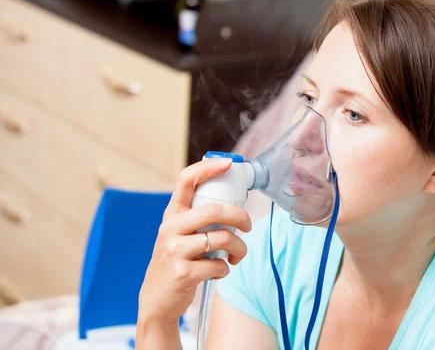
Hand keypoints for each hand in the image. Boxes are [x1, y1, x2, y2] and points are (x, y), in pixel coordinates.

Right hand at [138, 158, 252, 326]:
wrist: (157, 300)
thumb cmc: (176, 262)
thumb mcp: (178, 235)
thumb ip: (197, 219)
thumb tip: (235, 204)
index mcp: (172, 214)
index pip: (186, 180)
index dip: (208, 168)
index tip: (228, 164)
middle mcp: (170, 228)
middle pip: (214, 210)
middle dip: (240, 216)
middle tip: (248, 226)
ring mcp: (175, 250)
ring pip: (222, 239)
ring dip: (239, 248)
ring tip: (237, 256)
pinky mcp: (183, 273)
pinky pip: (219, 266)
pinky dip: (226, 269)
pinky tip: (219, 272)